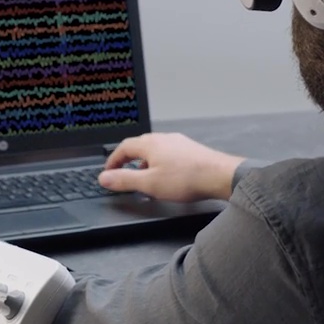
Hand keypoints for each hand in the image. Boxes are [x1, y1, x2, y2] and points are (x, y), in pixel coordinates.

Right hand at [98, 132, 244, 202]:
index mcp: (150, 144)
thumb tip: (105, 178)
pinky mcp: (190, 150)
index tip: (109, 171)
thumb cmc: (187, 178)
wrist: (219, 176)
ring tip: (143, 178)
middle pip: (139, 146)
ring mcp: (179, 143)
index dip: (113, 160)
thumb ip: (125, 180)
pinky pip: (168, 153)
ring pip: (155, 149)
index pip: (124, 147)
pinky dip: (160, 163)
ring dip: (145, 162)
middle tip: (122, 173)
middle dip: (128, 160)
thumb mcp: (149, 184)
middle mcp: (164, 139)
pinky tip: (165, 176)